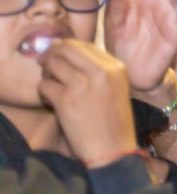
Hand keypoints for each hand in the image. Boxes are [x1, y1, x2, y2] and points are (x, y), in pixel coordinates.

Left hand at [37, 39, 136, 164]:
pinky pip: (44, 85)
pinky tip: (51, 101)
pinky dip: (43, 92)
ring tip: (52, 86)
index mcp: (116, 67)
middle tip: (47, 66)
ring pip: (52, 63)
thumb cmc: (114, 121)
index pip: (84, 44)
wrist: (113, 149)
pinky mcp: (66, 100)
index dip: (67, 49)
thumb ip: (99, 70)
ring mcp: (83, 84)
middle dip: (52, 55)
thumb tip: (69, 55)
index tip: (59, 57)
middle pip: (66, 48)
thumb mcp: (117, 88)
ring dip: (47, 74)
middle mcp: (101, 71)